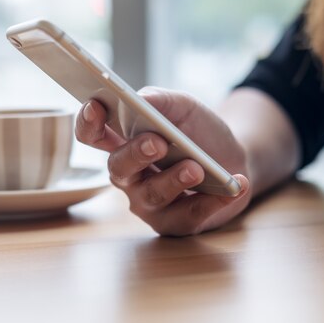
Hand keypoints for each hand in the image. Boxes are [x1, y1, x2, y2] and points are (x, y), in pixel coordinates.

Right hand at [75, 87, 251, 235]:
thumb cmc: (198, 132)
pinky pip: (190, 216)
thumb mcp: (184, 106)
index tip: (97, 106)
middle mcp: (129, 176)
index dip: (88, 122)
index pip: (92, 134)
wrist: (232, 158)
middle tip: (158, 142)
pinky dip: (214, 202)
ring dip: (174, 180)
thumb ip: (161, 100)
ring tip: (196, 168)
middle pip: (118, 168)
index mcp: (122, 142)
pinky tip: (236, 186)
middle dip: (135, 154)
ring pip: (152, 195)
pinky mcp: (177, 223)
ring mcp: (149, 202)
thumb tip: (141, 99)